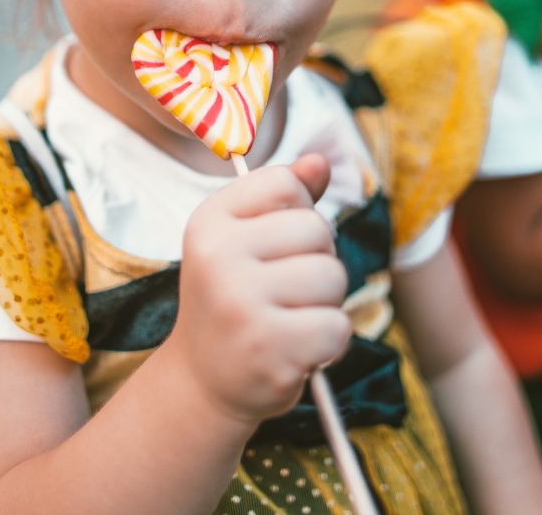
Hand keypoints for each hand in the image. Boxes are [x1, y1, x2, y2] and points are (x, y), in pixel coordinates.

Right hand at [165, 154, 350, 423]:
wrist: (204, 382)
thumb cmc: (235, 301)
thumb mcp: (245, 240)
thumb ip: (284, 198)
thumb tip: (320, 160)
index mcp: (209, 221)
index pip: (286, 184)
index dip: (297, 215)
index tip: (272, 247)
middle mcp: (217, 256)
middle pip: (318, 230)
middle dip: (318, 262)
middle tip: (283, 294)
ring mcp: (241, 303)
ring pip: (333, 277)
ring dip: (325, 304)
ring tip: (290, 321)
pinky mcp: (269, 349)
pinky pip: (338, 326)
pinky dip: (329, 343)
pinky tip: (296, 351)